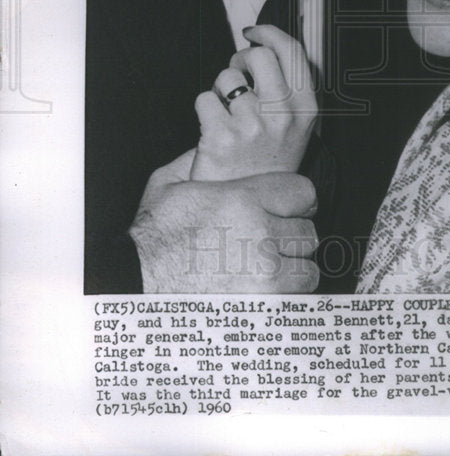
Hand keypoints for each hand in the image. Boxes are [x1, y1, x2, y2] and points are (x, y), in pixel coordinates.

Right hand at [130, 149, 319, 292]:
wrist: (133, 284)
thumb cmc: (151, 238)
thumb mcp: (170, 184)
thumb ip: (200, 160)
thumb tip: (214, 147)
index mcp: (243, 199)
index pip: (304, 193)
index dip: (299, 202)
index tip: (292, 210)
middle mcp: (260, 234)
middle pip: (308, 234)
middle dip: (293, 238)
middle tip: (275, 243)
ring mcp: (263, 275)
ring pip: (308, 271)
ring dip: (293, 271)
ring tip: (272, 271)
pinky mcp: (260, 309)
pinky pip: (294, 303)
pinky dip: (284, 300)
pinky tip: (264, 294)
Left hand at [191, 25, 316, 180]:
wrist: (247, 211)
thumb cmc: (267, 166)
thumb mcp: (295, 128)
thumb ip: (288, 89)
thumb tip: (264, 47)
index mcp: (305, 109)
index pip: (292, 52)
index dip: (269, 33)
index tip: (254, 32)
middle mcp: (282, 115)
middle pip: (258, 56)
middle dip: (239, 60)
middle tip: (236, 76)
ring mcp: (252, 125)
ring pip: (226, 77)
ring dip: (220, 90)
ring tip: (227, 115)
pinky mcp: (221, 136)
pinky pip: (204, 99)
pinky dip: (204, 110)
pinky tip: (214, 131)